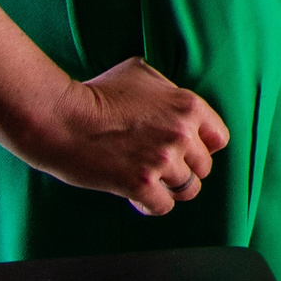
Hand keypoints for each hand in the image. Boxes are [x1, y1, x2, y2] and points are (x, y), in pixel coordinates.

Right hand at [33, 58, 231, 215]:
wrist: (61, 117)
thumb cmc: (96, 92)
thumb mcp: (139, 74)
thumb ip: (166, 88)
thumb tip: (173, 96)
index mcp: (188, 106)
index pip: (219, 139)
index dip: (201, 148)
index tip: (185, 152)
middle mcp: (181, 133)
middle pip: (203, 168)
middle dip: (183, 170)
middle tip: (161, 169)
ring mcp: (162, 159)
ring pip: (187, 190)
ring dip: (168, 189)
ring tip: (150, 183)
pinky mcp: (141, 184)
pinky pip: (163, 206)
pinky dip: (151, 205)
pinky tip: (137, 198)